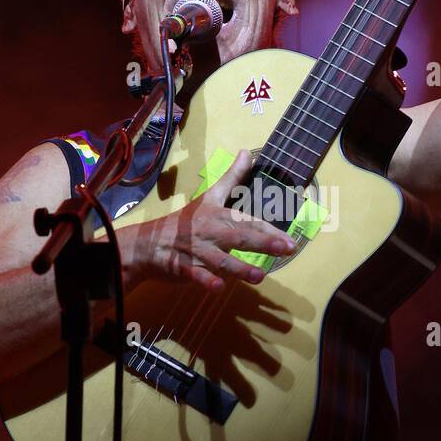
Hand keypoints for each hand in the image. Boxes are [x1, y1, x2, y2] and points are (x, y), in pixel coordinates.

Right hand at [128, 148, 294, 291]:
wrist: (148, 242)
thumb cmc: (185, 221)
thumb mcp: (209, 196)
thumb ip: (232, 178)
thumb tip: (247, 153)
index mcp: (219, 215)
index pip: (248, 222)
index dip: (270, 230)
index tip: (292, 240)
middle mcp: (211, 232)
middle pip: (239, 236)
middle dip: (264, 242)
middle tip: (287, 249)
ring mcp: (197, 250)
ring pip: (220, 259)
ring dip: (240, 267)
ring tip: (260, 276)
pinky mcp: (183, 267)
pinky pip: (196, 274)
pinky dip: (206, 280)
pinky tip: (218, 287)